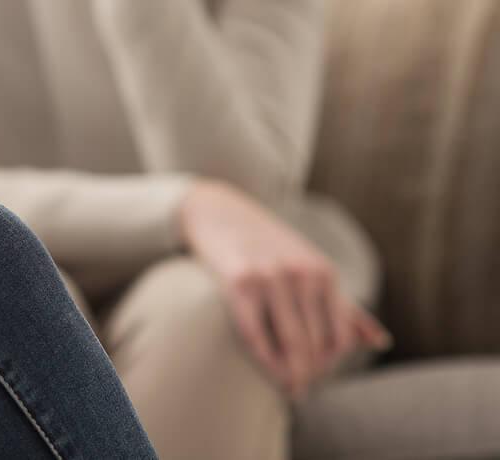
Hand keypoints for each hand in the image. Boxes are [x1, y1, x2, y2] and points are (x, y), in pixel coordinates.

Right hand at [179, 180, 390, 399]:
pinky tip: (270, 370)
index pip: (339, 336)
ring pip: (292, 343)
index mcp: (323, 272)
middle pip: (316, 344)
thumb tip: (381, 342)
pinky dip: (266, 361)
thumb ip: (344, 307)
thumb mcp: (310, 268)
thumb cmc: (268, 248)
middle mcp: (301, 274)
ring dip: (292, 373)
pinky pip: (257, 335)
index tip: (318, 375)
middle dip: (310, 372)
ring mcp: (270, 278)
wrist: (219, 213)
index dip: (331, 363)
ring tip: (290, 386)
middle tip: (300, 387)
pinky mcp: (239, 283)